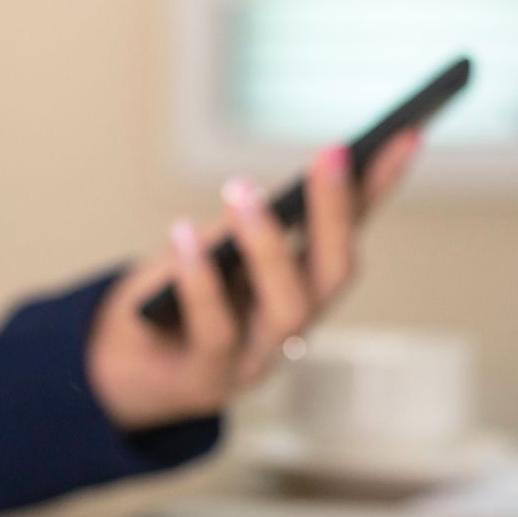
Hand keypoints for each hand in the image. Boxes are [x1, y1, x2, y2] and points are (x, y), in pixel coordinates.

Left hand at [86, 130, 423, 430]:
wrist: (111, 372)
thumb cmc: (165, 302)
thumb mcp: (205, 249)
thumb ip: (239, 228)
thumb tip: (264, 199)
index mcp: (298, 286)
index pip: (350, 231)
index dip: (379, 186)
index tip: (406, 134)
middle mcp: (291, 325)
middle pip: (333, 275)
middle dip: (336, 214)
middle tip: (332, 155)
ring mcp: (256, 360)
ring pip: (288, 309)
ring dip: (269, 246)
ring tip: (243, 192)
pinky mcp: (210, 381)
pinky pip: (215, 332)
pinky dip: (200, 281)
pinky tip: (182, 236)